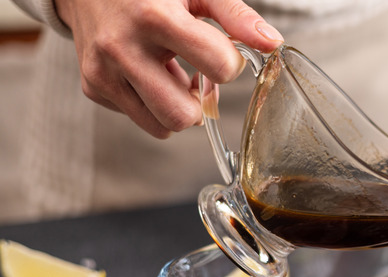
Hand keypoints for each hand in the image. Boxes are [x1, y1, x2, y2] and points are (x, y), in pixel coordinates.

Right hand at [54, 0, 283, 138]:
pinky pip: (140, 117)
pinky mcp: (93, 86)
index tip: (222, 51)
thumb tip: (272, 44)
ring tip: (171, 74)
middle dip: (199, 104)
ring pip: (161, 127)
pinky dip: (152, 102)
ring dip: (177, 108)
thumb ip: (237, 16)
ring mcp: (103, 72)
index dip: (230, 63)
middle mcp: (122, 48)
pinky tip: (148, 72)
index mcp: (154, 18)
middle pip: (182, 116)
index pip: (218, 66)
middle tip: (197, 77)